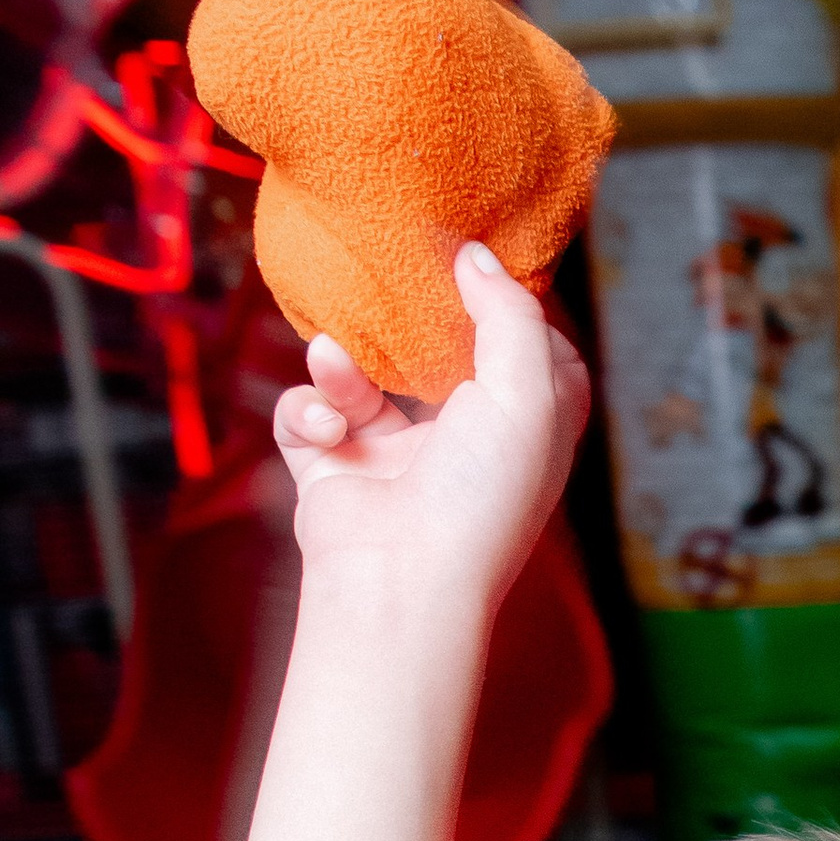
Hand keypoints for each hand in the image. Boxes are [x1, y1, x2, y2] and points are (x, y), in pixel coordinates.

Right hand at [273, 245, 589, 615]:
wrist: (402, 582)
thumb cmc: (480, 495)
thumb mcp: (526, 395)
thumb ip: (510, 317)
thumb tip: (477, 258)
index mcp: (522, 436)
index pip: (532, 363)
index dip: (513, 316)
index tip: (482, 269)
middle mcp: (462, 446)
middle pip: (441, 360)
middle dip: (412, 324)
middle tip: (393, 280)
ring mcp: (395, 459)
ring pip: (359, 378)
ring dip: (340, 366)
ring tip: (334, 363)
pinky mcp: (335, 471)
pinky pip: (307, 415)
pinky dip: (307, 410)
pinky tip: (325, 426)